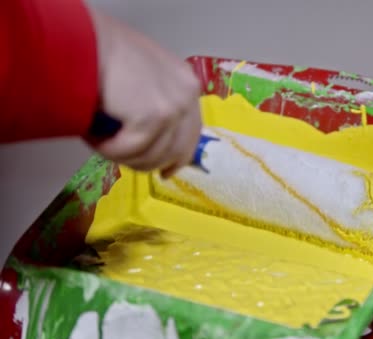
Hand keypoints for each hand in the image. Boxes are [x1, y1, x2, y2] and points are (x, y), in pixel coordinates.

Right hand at [87, 10, 201, 177]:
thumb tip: (151, 138)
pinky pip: (130, 151)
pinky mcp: (154, 117)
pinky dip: (109, 150)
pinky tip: (94, 138)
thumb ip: (154, 101)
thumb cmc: (103, 51)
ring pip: (152, 155)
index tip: (165, 172)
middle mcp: (187, 94)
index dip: (178, 156)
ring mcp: (173, 106)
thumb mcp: (142, 76)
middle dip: (149, 163)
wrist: (86, 38)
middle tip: (123, 161)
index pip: (191, 132)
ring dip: (123, 156)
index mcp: (187, 83)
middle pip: (177, 150)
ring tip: (99, 141)